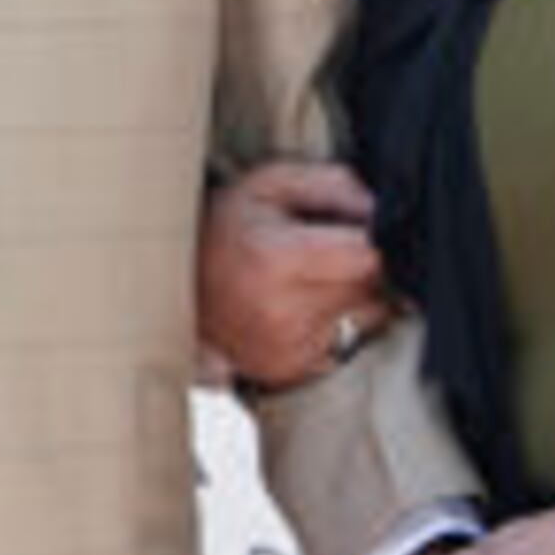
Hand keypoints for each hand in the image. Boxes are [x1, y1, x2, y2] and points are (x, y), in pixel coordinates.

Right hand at [199, 159, 392, 388]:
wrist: (176, 284)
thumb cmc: (228, 228)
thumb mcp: (270, 185)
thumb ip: (329, 185)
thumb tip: (377, 207)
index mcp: (276, 258)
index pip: (367, 256)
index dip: (366, 240)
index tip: (347, 232)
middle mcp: (281, 310)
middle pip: (370, 287)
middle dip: (358, 267)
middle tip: (323, 254)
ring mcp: (285, 347)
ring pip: (364, 317)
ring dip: (350, 298)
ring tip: (308, 281)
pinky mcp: (288, 370)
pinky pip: (344, 343)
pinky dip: (332, 325)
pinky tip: (298, 308)